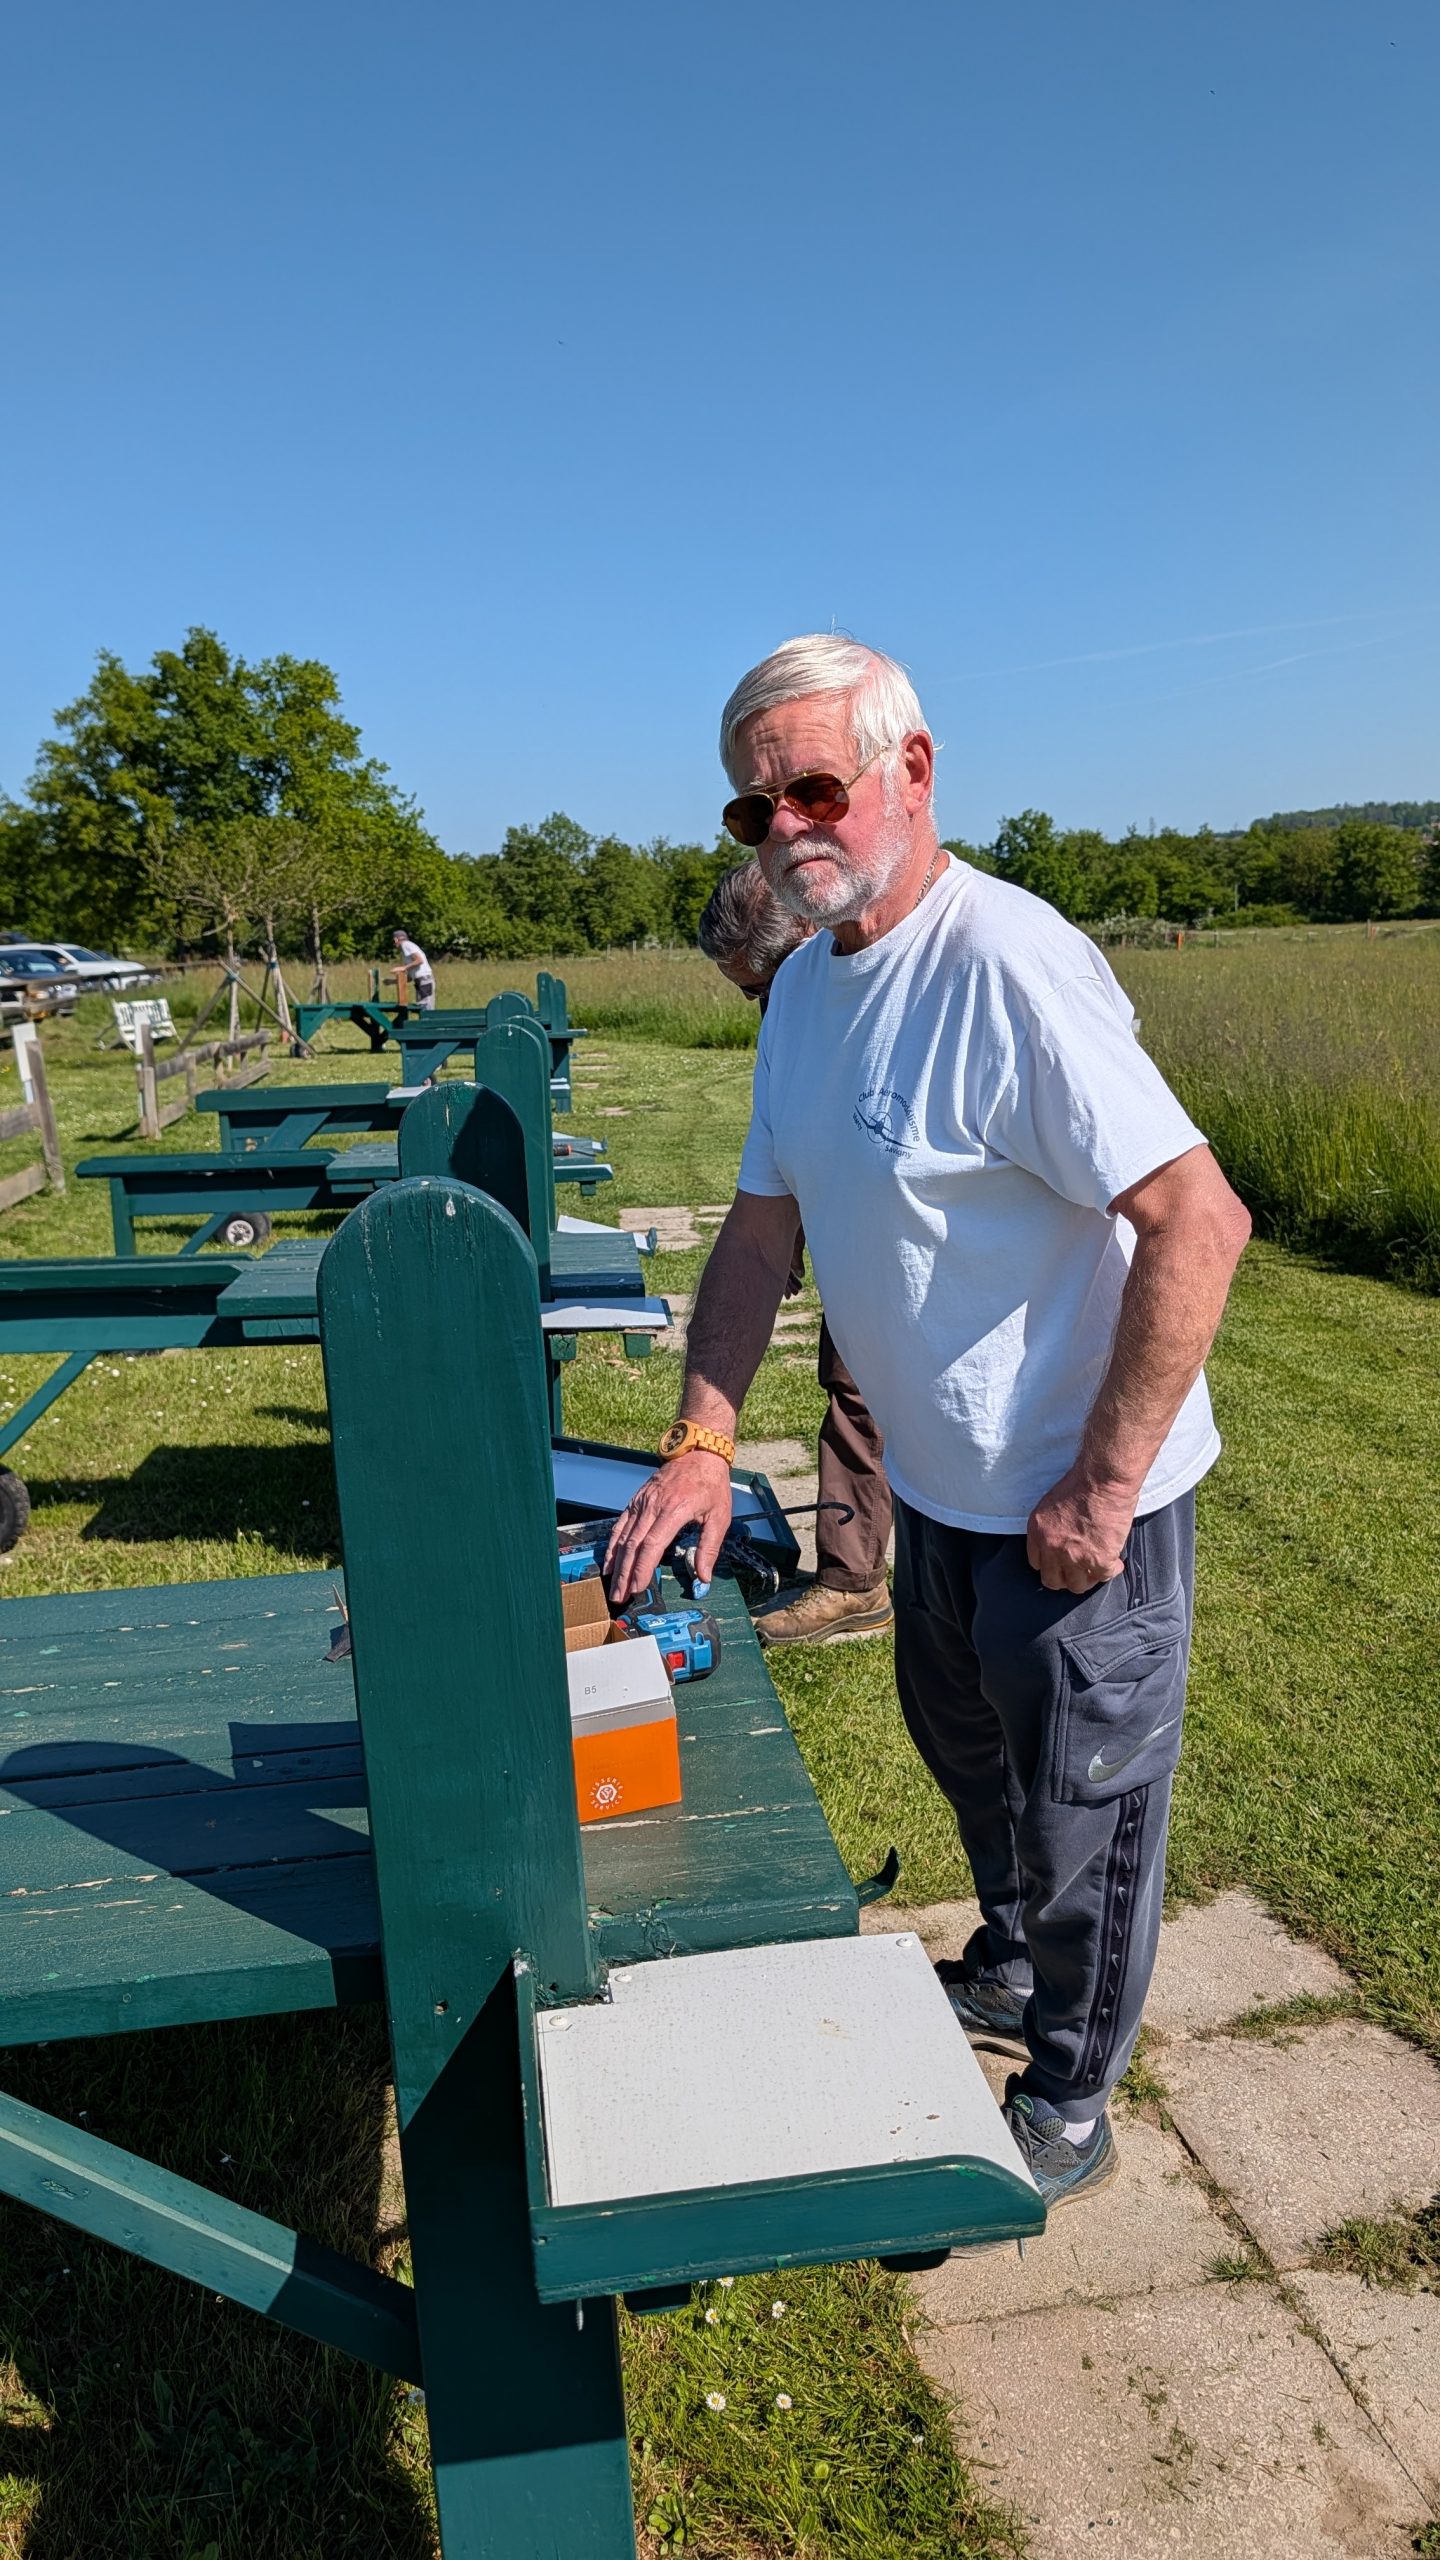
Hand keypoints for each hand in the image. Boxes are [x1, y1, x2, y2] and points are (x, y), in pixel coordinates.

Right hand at [604, 1451, 733, 1603]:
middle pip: (633, 1545)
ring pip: (624, 1536)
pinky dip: (613, 1544)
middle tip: (620, 1595)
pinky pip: (621, 1524)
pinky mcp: (637, 1500)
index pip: (652, 1545)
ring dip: (617, 1563)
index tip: (637, 1587)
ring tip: (613, 1584)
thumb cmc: (710, 1483)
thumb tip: (704, 1576)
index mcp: (674, 1510)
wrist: (698, 1452)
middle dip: (625, 1573)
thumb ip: (709, 1548)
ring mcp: (642, 1502)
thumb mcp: (719, 1517)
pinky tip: (610, 1560)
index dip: (642, 1568)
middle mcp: (654, 1506)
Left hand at [1026, 1464, 1139, 1593]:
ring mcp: (1074, 1556)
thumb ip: (1051, 1527)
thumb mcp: (1051, 1504)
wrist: (1103, 1478)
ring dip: (1088, 1578)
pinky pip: (1103, 1577)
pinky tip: (1115, 1562)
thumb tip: (1061, 1542)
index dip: (1052, 1563)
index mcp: (1037, 1531)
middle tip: (1079, 1571)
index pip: (1036, 1562)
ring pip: (1077, 1585)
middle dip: (1066, 1577)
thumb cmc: (1083, 1482)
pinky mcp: (1098, 1560)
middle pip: (1052, 1580)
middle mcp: (1051, 1547)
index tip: (1062, 1562)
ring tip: (1097, 1568)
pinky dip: (1111, 1570)